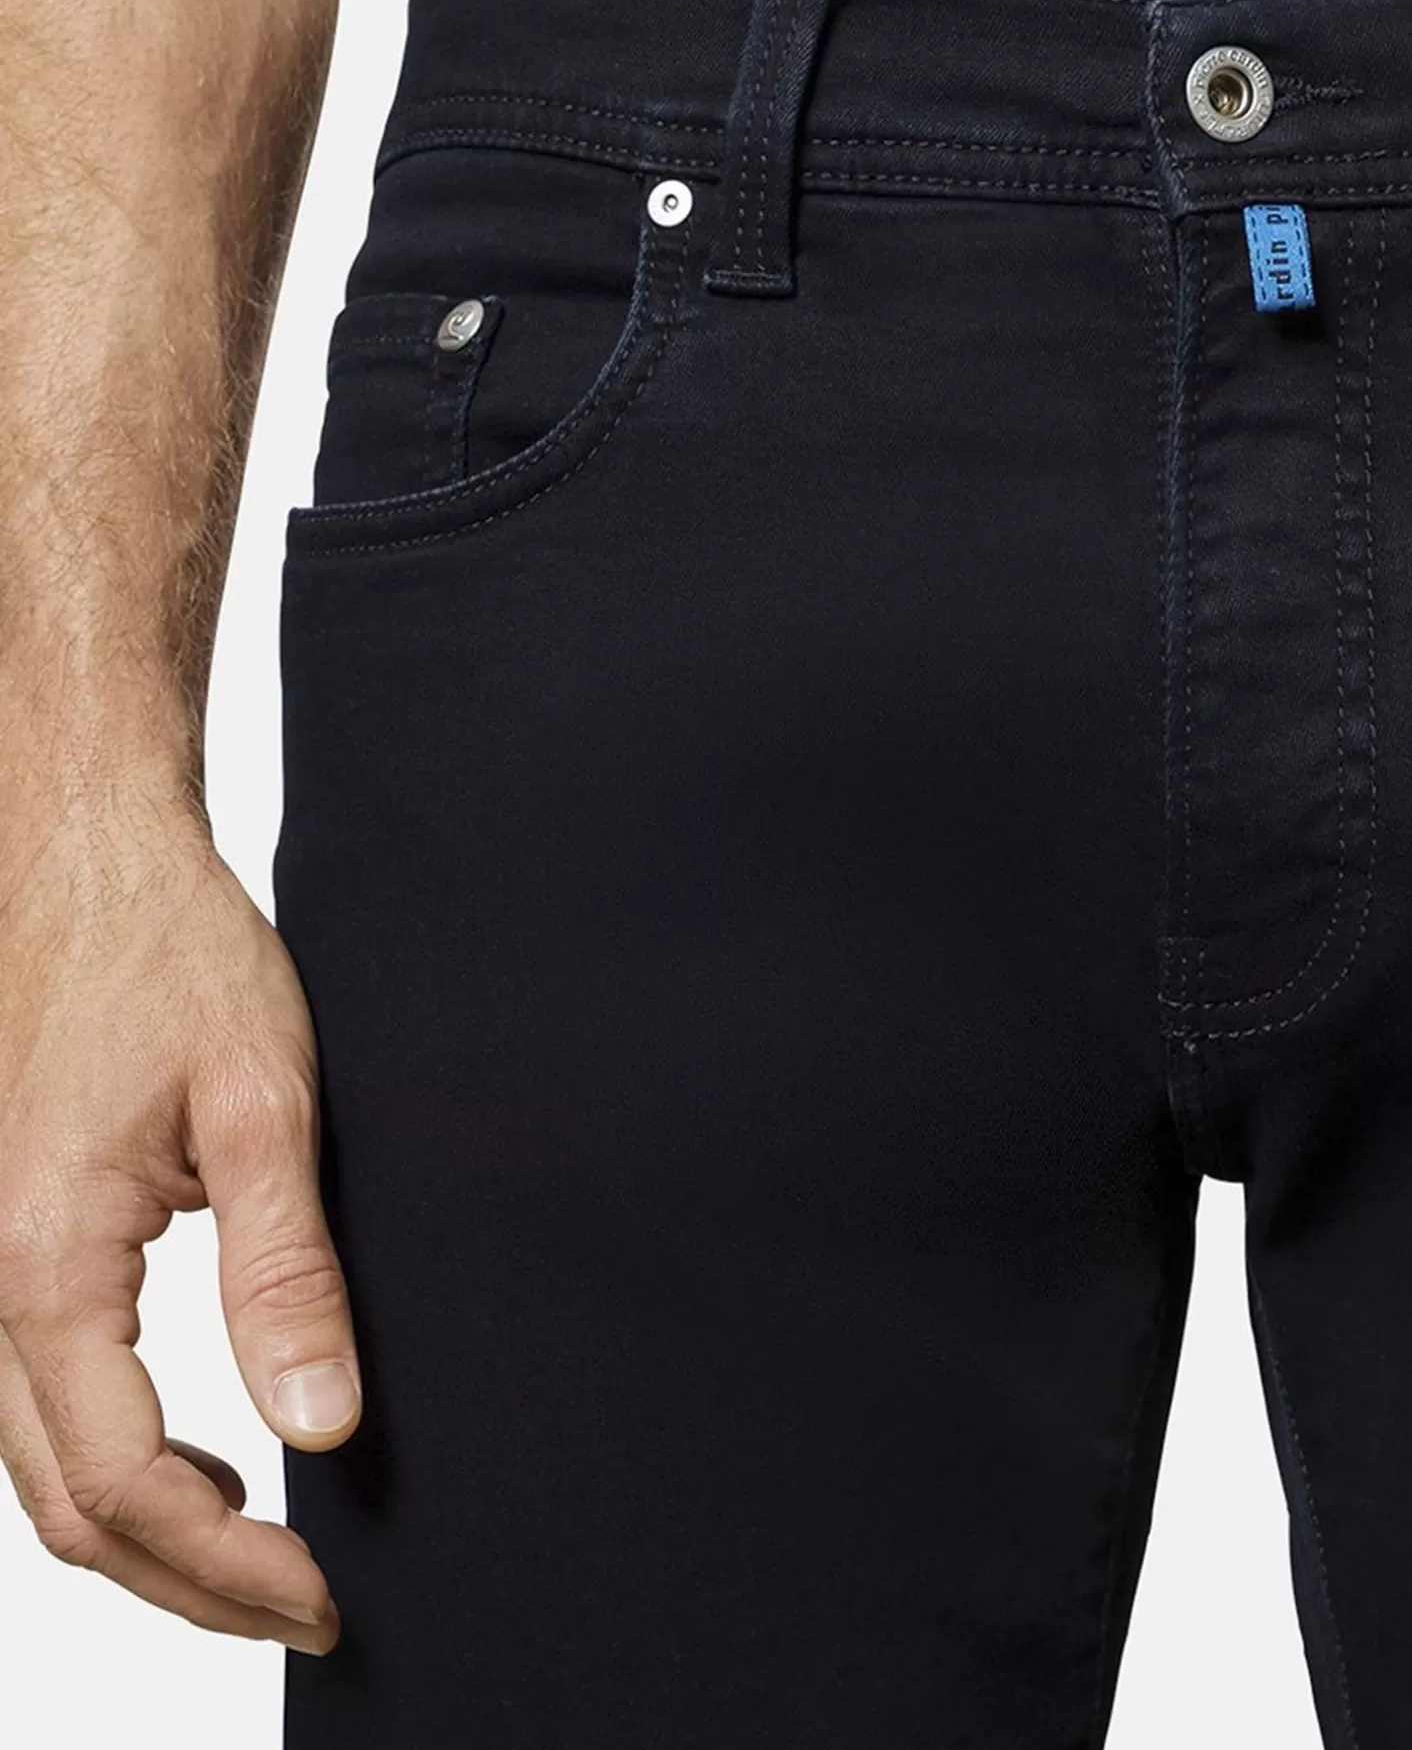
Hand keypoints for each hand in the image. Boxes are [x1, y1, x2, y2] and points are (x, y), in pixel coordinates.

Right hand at [0, 793, 358, 1652]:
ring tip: (267, 1557)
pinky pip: (37, 1403)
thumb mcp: (264, 1100)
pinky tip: (204, 1466)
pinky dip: (115, 1463)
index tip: (325, 1597)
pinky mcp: (3, 1244)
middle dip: (189, 1583)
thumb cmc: (172, 954)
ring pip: (40, 1468)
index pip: (127, 1482)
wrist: (82, 858)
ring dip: (150, 1535)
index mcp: (42, 1262)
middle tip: (311, 1607)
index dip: (230, 1567)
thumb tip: (320, 1429)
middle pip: (67, 1508)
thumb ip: (286, 1270)